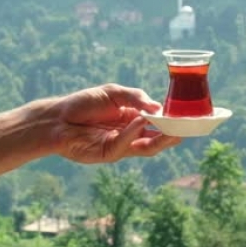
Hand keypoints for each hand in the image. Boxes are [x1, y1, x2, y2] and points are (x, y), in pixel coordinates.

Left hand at [51, 83, 180, 163]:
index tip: (188, 117)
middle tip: (187, 129)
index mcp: (134, 120)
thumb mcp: (114, 93)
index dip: (172, 121)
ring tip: (173, 129)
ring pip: (147, 148)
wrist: (57, 118)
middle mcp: (130, 135)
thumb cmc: (83, 104)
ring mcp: (120, 146)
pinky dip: (133, 133)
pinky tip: (139, 121)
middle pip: (157, 139)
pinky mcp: (108, 154)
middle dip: (173, 135)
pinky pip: (125, 145)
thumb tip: (158, 107)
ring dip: (161, 139)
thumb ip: (136, 98)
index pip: (158, 123)